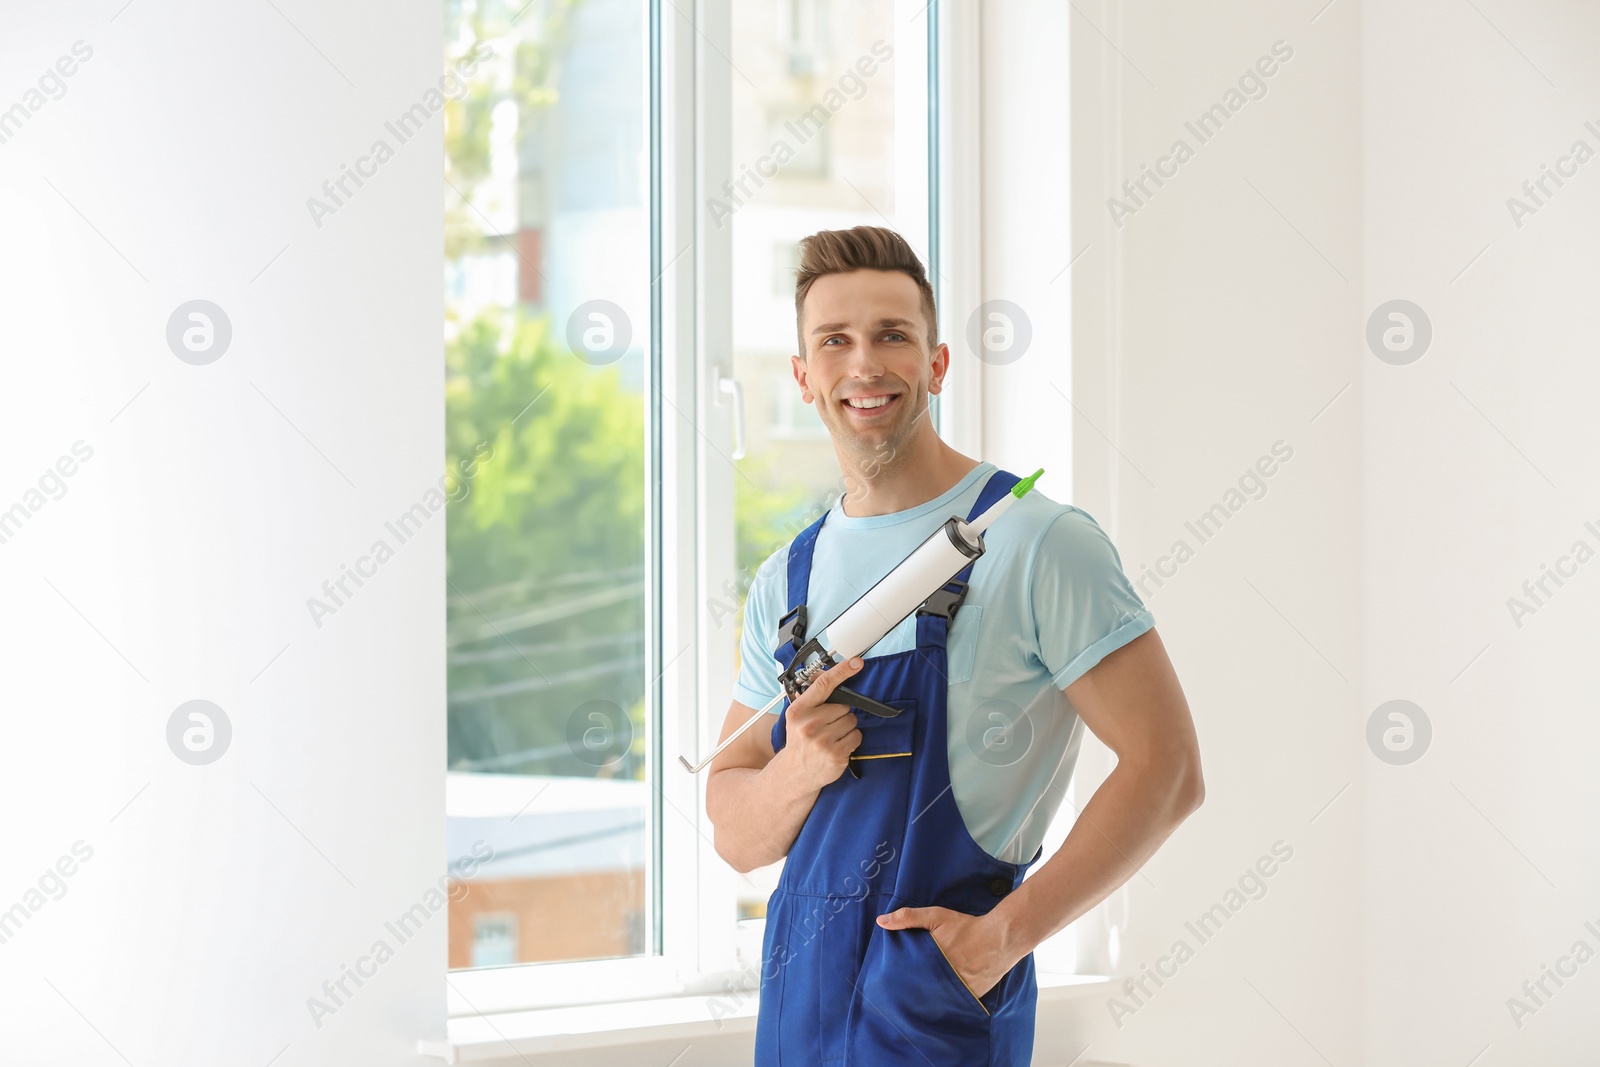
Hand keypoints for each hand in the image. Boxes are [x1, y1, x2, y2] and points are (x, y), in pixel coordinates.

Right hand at [779, 656, 866, 789]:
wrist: (794, 773)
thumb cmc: (800, 741)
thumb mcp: (798, 717)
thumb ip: (812, 697)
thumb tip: (825, 674)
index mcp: (798, 711)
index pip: (823, 685)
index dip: (841, 671)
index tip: (856, 662)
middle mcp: (808, 725)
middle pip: (843, 707)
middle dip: (840, 715)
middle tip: (827, 726)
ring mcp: (822, 742)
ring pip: (851, 721)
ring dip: (846, 728)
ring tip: (831, 737)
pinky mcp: (835, 755)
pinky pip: (856, 736)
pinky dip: (851, 740)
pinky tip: (838, 746)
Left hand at [876, 905, 1020, 1001]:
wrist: (1001, 937)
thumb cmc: (966, 926)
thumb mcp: (936, 916)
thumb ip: (908, 918)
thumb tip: (880, 921)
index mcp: (931, 963)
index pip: (908, 980)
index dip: (900, 983)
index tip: (892, 984)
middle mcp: (944, 980)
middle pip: (922, 992)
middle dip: (913, 993)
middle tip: (901, 996)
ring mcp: (959, 991)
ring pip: (938, 1000)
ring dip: (930, 1000)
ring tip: (918, 1001)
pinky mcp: (972, 996)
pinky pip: (955, 1003)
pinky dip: (948, 1001)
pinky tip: (941, 1000)